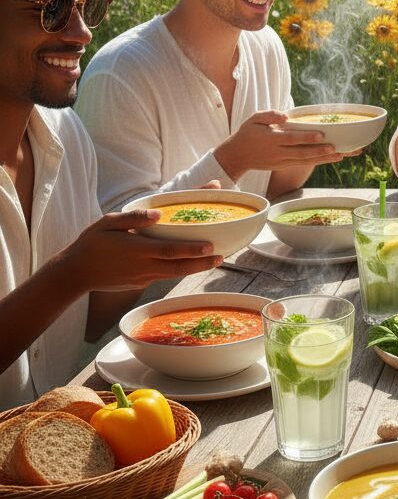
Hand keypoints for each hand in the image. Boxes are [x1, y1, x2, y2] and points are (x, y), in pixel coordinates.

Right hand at [61, 211, 223, 290]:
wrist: (74, 274)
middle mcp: (144, 267)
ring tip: (214, 260)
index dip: (191, 250)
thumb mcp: (107, 223)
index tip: (210, 246)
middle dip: (202, 263)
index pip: (170, 251)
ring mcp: (143, 278)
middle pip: (179, 267)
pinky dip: (180, 270)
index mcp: (137, 249)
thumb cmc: (91, 243)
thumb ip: (133, 218)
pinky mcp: (141, 284)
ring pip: (175, 274)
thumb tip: (158, 214)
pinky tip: (191, 264)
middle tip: (222, 256)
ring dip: (195, 268)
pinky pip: (165, 276)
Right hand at [215, 110, 349, 179]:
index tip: (321, 135)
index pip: (292, 139)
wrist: (237, 156)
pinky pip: (303, 164)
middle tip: (337, 149)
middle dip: (320, 152)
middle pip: (302, 153)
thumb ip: (269, 115)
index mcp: (271, 139)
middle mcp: (278, 153)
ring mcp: (282, 162)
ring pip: (306, 161)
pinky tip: (331, 158)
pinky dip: (317, 162)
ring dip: (324, 159)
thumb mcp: (253, 119)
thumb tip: (285, 115)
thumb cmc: (247, 134)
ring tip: (341, 156)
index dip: (307, 138)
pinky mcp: (284, 166)